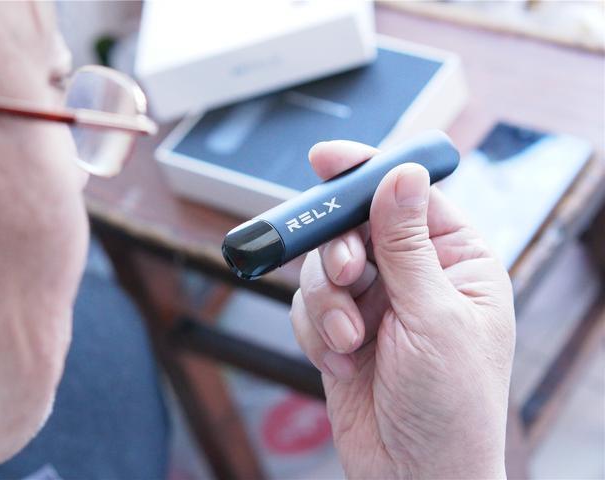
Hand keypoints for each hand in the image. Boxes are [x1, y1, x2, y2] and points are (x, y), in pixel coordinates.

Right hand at [290, 141, 514, 478]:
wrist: (412, 475)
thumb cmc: (449, 405)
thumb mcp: (434, 317)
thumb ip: (407, 245)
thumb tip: (401, 176)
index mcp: (455, 261)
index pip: (407, 196)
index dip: (367, 172)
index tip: (326, 159)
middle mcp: (412, 275)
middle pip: (354, 226)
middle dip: (339, 251)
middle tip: (344, 274)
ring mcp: (373, 302)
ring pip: (322, 267)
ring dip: (328, 304)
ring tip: (350, 340)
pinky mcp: (340, 330)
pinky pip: (307, 307)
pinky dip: (317, 332)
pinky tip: (343, 362)